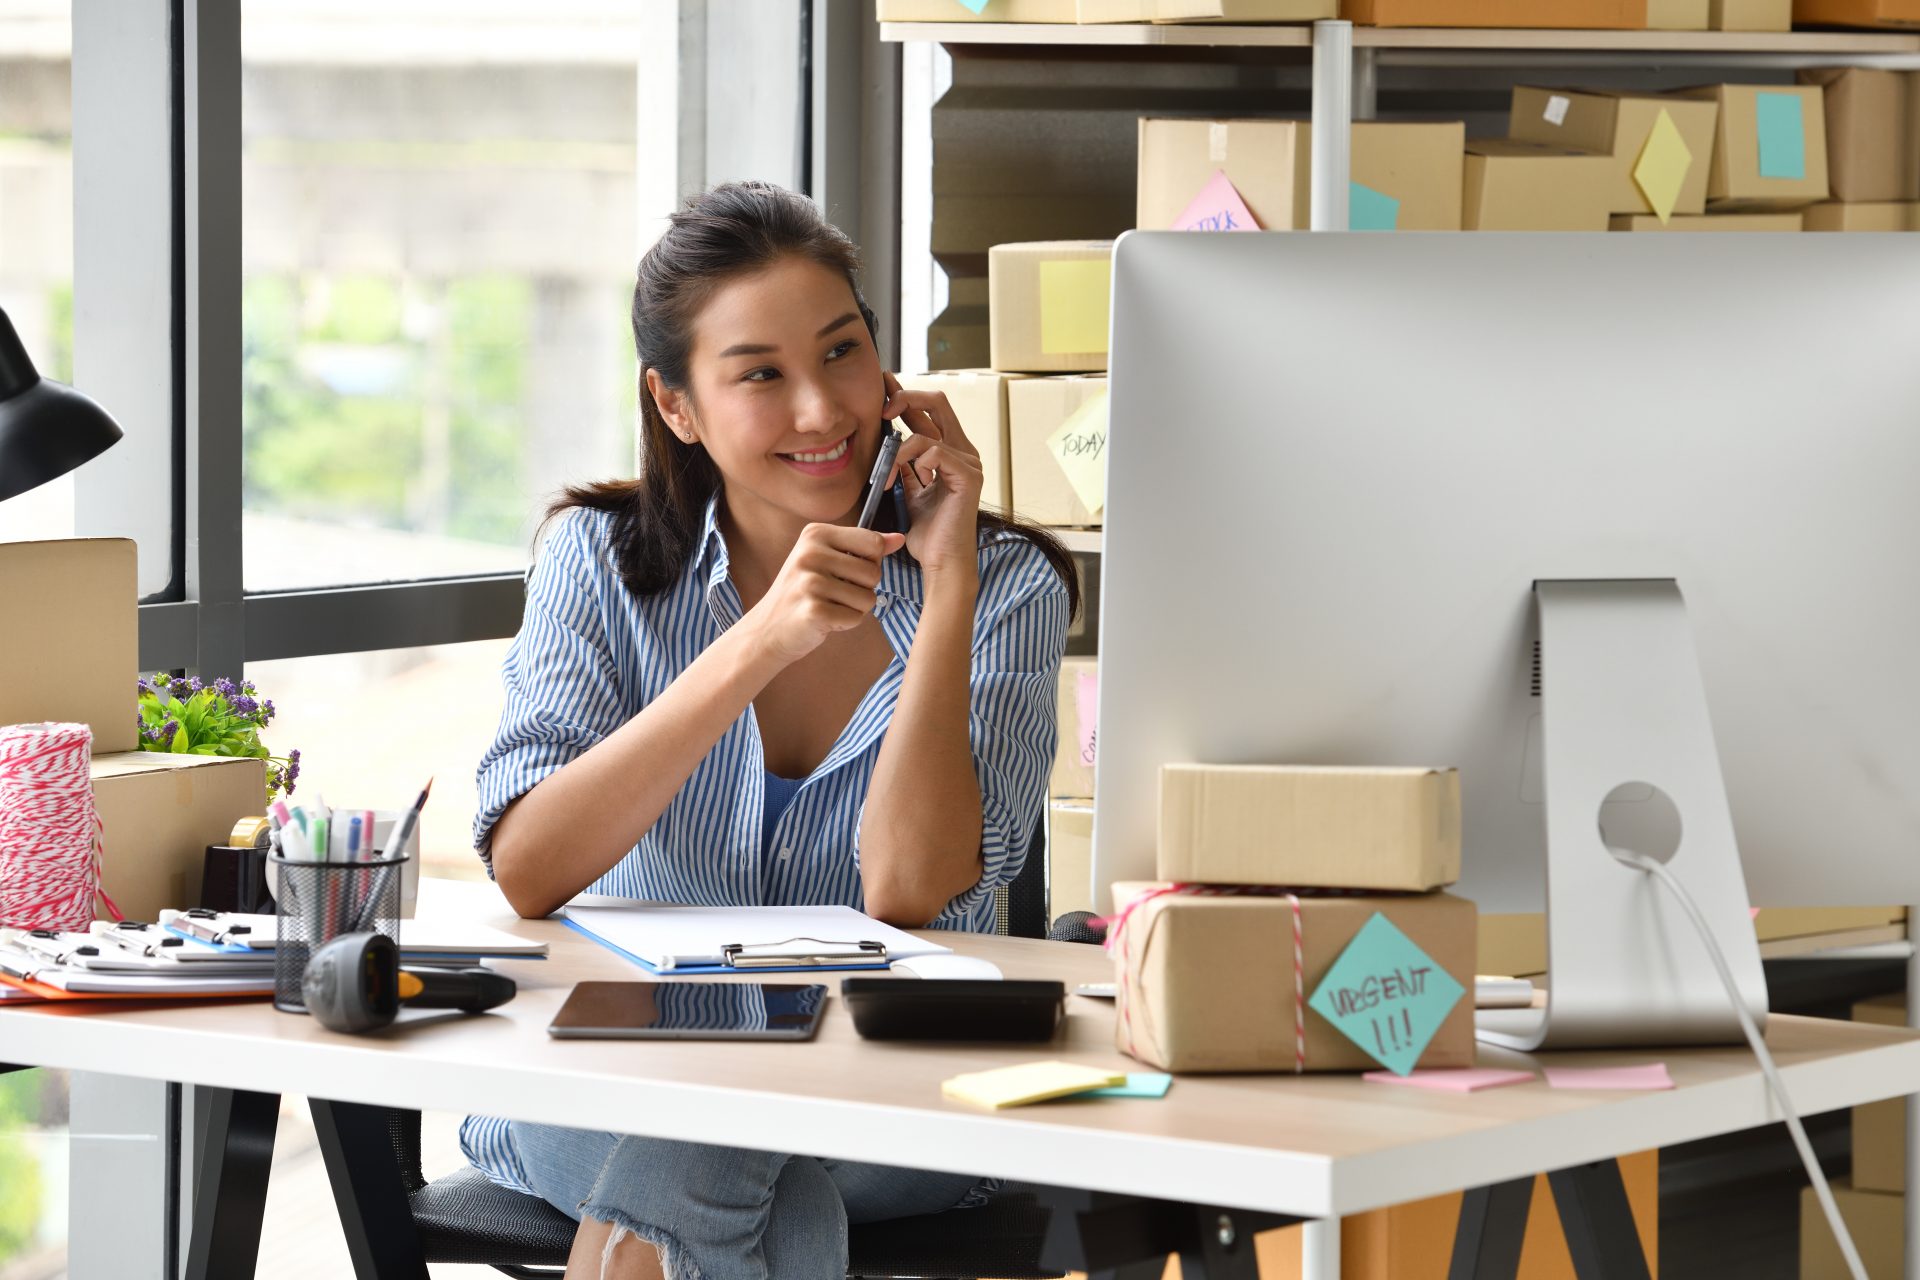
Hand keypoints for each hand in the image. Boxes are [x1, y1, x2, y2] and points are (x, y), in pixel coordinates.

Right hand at [742, 523, 905, 666]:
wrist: (768, 629)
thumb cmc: (803, 592)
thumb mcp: (829, 560)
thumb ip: (864, 548)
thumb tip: (899, 538)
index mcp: (815, 534)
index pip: (873, 542)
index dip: (870, 563)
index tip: (847, 571)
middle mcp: (810, 554)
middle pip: (874, 572)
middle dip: (863, 589)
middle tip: (835, 593)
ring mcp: (810, 582)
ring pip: (869, 598)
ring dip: (855, 608)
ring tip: (829, 605)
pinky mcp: (813, 611)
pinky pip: (856, 618)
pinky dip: (845, 623)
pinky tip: (824, 620)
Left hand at [881, 372, 982, 580]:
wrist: (940, 562)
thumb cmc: (926, 533)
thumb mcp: (909, 491)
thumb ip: (906, 465)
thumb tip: (888, 442)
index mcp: (950, 452)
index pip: (929, 411)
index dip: (905, 395)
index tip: (882, 386)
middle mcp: (963, 452)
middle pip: (937, 402)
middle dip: (905, 398)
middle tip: (882, 409)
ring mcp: (969, 463)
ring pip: (925, 433)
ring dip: (895, 453)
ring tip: (883, 478)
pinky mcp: (969, 476)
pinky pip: (933, 453)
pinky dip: (912, 465)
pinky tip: (905, 484)